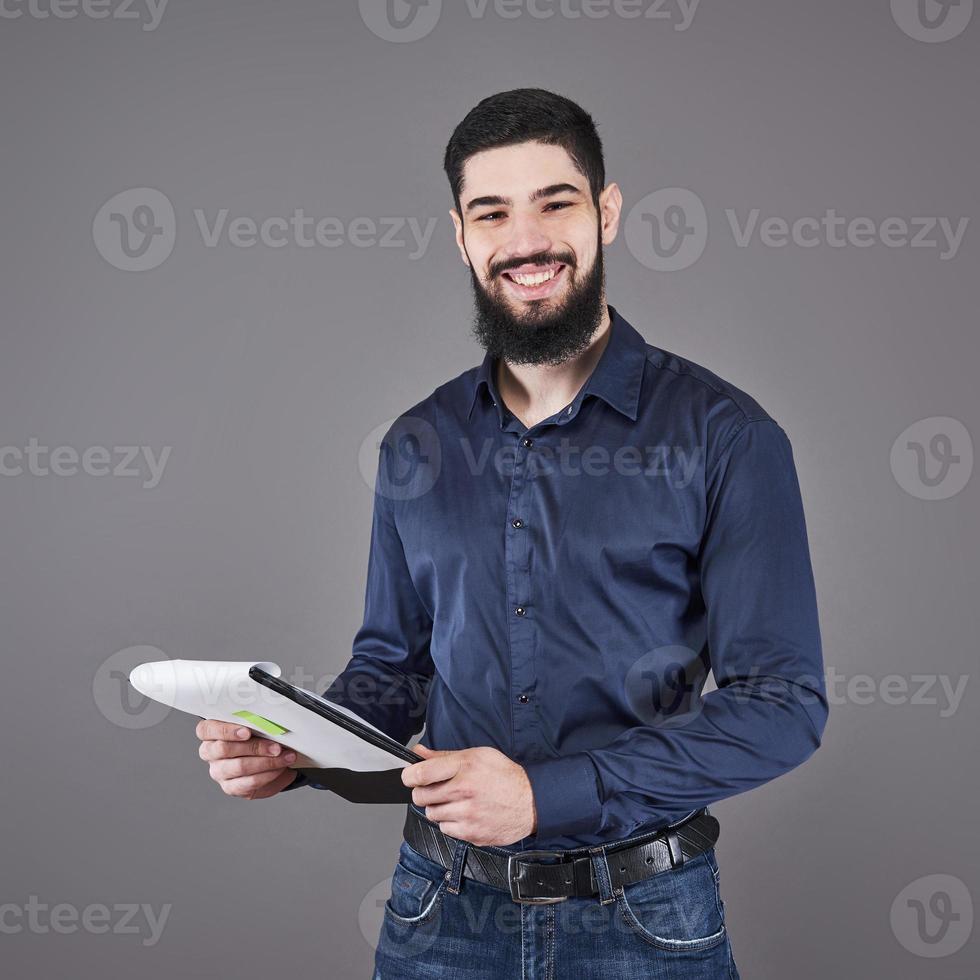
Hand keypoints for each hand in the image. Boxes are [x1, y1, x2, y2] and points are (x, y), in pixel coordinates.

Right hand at [196, 719, 299, 798]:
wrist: (264, 758)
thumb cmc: (257, 735)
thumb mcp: (255, 724)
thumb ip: (257, 721)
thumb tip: (274, 719)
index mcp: (210, 732)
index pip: (206, 730)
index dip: (226, 730)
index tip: (247, 732)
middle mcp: (210, 752)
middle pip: (224, 749)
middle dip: (255, 747)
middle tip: (277, 746)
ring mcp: (218, 771)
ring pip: (239, 767)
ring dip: (267, 762)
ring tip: (285, 757)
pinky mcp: (230, 787)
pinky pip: (248, 783)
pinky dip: (268, 774)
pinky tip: (281, 768)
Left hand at [401, 744, 537, 845]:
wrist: (531, 801)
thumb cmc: (505, 776)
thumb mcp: (477, 755)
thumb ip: (444, 756)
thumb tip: (419, 753)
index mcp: (465, 767)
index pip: (421, 773)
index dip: (409, 775)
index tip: (410, 777)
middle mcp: (464, 791)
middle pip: (421, 796)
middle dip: (424, 792)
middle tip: (438, 789)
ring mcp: (467, 814)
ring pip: (431, 814)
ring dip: (438, 808)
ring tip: (457, 801)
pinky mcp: (471, 833)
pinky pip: (445, 829)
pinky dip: (450, 822)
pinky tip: (464, 813)